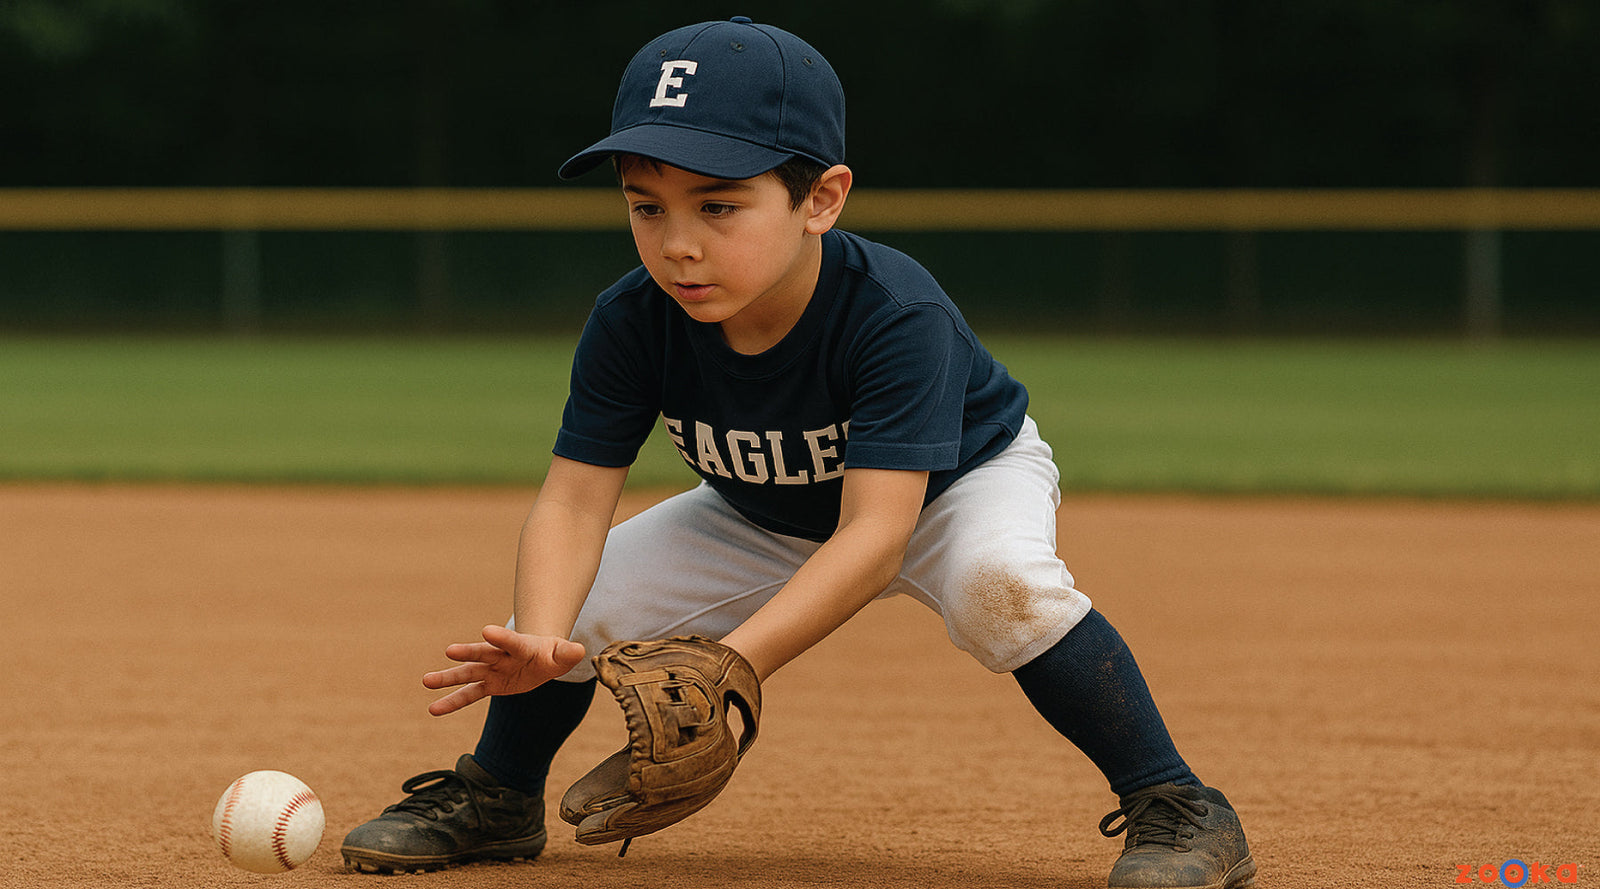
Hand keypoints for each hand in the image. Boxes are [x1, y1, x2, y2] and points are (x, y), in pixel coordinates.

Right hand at [421, 625, 585, 715]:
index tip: (487, 631)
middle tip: (450, 651)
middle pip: (484, 653)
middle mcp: (502, 656)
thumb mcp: (564, 655)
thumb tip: (580, 651)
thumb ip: (568, 653)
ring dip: (448, 678)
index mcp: (521, 646)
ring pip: (469, 673)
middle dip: (469, 652)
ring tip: (426, 681)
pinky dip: (452, 702)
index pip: (512, 641)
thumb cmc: (552, 655)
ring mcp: (492, 670)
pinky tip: (434, 709)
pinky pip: (469, 695)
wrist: (540, 659)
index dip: (502, 636)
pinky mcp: (489, 685)